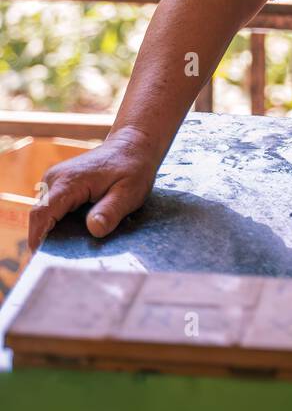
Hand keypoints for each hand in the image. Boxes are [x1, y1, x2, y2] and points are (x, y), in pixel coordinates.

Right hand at [27, 126, 159, 252]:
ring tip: (72, 251)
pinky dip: (59, 224)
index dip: (39, 240)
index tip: (44, 262)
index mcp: (68, 181)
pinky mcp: (58, 185)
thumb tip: (94, 229)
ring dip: (54, 232)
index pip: (42, 214)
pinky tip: (76, 236)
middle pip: (40, 217)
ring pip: (44, 214)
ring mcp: (54, 181)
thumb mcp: (130, 192)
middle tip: (64, 264)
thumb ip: (111, 211)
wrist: (132, 145)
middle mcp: (54, 179)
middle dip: (48, 241)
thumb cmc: (133, 168)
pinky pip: (52, 209)